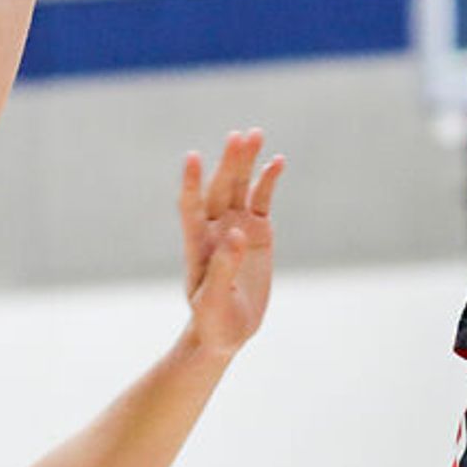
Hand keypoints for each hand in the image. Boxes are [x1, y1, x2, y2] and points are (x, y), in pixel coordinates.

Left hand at [178, 129, 280, 359]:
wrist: (226, 332)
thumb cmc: (212, 320)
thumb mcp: (213, 300)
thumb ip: (223, 267)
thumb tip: (235, 233)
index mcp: (198, 244)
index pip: (190, 206)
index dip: (191, 182)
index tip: (192, 158)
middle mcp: (215, 228)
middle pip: (220, 189)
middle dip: (229, 163)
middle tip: (238, 138)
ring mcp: (237, 227)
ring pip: (241, 187)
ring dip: (246, 162)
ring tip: (255, 135)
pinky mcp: (258, 233)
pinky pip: (263, 200)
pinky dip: (268, 180)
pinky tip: (276, 162)